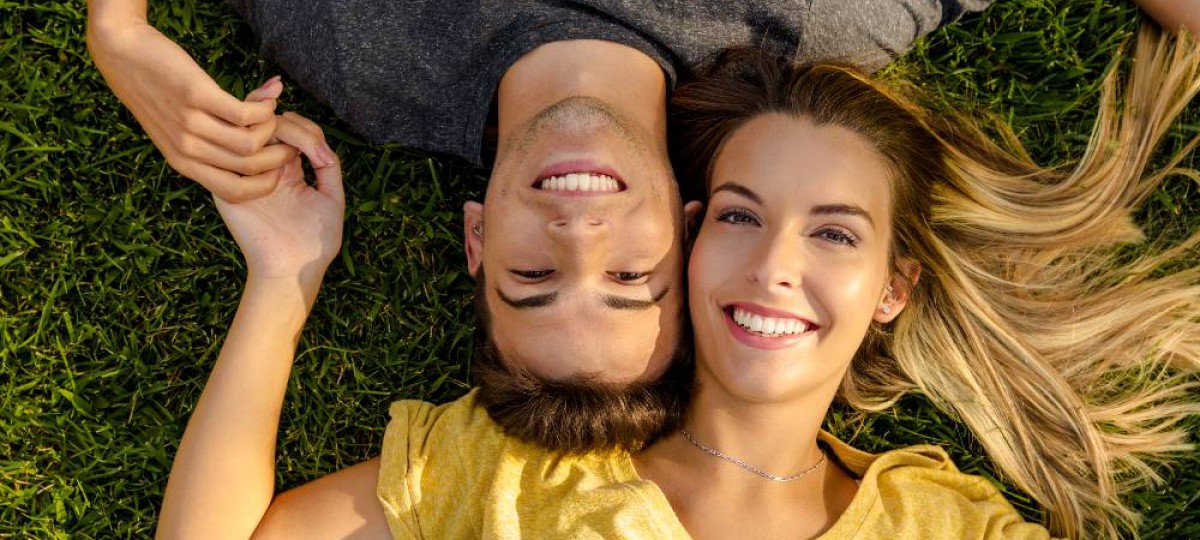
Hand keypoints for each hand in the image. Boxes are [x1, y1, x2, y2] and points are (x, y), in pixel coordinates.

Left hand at [88, 21, 312, 200]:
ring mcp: (190, 123)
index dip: (266, 184)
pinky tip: (265, 98)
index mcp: (183, 163)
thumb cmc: (154, 90)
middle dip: (280, 155)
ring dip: (272, 128)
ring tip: (272, 114)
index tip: (280, 167)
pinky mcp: (196, 95)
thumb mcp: (177, 126)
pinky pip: (245, 114)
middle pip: (249, 168)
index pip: (235, 192)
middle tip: (288, 138)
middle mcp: (186, 149)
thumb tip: (253, 146)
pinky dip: (264, 108)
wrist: (122, 53)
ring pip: (251, 143)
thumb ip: (214, 141)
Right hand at [214, 113, 344, 298]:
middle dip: (294, 128)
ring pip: (251, 135)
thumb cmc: (315, 242)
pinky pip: (230, 157)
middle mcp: (265, 167)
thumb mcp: (332, 199)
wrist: (292, 270)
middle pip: (270, 125)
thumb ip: (330, 168)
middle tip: (309, 149)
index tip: (320, 153)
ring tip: (292, 158)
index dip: (306, 128)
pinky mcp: (229, 188)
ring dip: (275, 138)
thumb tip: (321, 143)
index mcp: (288, 169)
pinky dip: (254, 152)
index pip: (291, 129)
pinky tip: (275, 165)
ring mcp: (246, 175)